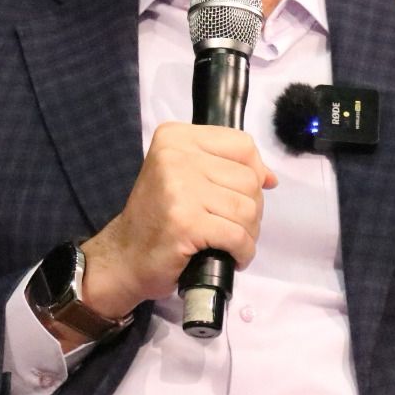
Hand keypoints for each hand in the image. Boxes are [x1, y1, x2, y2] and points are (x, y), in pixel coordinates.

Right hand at [80, 122, 276, 318]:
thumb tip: (270, 178)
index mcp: (175, 137)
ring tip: (230, 241)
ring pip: (247, 208)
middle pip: (249, 178)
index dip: (253, 172)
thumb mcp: (186, 177)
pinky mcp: (186, 223)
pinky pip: (238, 236)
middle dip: (251, 208)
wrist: (125, 257)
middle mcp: (175, 156)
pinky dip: (243, 252)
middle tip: (231, 225)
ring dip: (248, 232)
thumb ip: (225, 168)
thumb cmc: (158, 217)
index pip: (243, 145)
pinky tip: (232, 257)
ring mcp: (180, 189)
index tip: (240, 194)